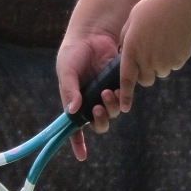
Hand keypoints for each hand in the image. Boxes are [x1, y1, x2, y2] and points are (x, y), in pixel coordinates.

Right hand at [56, 31, 122, 160]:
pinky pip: (123, 99)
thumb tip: (72, 111)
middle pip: (98, 124)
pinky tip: (117, 90)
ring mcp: (106, 94)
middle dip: (99, 121)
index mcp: (75, 102)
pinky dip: (121, 99)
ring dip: (110, 108)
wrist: (93, 34)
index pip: (75, 128)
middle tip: (98, 108)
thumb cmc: (74, 52)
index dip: (78, 143)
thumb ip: (69, 90)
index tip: (82, 156)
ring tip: (107, 92)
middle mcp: (91, 102)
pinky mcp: (120, 84)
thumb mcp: (66, 70)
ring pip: (112, 113)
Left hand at [117, 0, 190, 111]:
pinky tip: (175, 39)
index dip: (125, 95)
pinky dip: (174, 56)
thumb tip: (126, 51)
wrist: (183, 3)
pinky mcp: (179, 59)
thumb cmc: (155, 6)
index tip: (124, 108)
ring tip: (164, 39)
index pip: (126, 78)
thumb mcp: (134, 19)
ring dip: (161, 62)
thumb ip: (127, 37)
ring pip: (161, 71)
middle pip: (146, 79)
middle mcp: (147, 59)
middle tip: (150, 54)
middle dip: (146, 72)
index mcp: (132, 49)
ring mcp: (165, 61)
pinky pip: (174, 64)